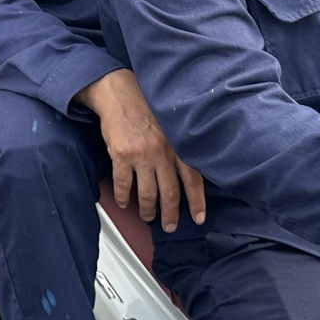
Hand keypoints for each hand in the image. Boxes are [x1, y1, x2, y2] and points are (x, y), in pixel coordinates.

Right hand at [78, 69, 205, 232]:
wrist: (120, 94)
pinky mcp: (122, 155)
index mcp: (178, 145)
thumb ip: (178, 147)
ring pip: (147, 194)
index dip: (197, 201)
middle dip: (170, 214)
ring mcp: (142, 155)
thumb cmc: (146, 108)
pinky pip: (123, 185)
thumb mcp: (171, 126)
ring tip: (147, 216)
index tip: (198, 218)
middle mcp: (163, 152)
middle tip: (169, 225)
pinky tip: (125, 202)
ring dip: (148, 210)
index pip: (193, 179)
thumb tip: (185, 174)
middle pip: (170, 193)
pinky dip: (124, 197)